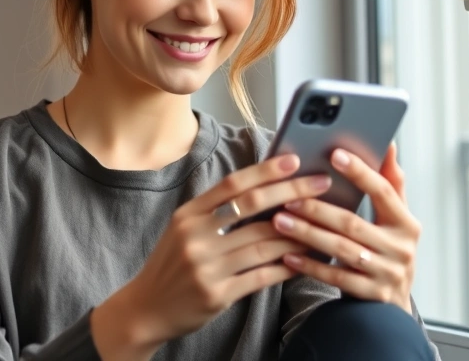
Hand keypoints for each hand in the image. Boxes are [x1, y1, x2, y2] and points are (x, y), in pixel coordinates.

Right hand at [90, 154, 332, 359]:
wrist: (147, 307)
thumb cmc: (172, 263)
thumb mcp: (183, 228)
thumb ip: (215, 211)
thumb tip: (263, 189)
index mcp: (188, 214)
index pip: (232, 184)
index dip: (266, 171)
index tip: (294, 161)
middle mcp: (196, 236)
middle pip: (253, 208)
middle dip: (292, 193)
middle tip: (321, 185)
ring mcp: (206, 267)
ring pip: (263, 244)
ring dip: (297, 233)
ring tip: (321, 225)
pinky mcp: (217, 294)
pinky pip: (260, 277)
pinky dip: (285, 267)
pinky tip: (303, 261)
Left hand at [271, 144, 419, 313]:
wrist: (391, 307)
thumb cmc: (387, 251)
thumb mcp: (395, 220)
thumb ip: (390, 184)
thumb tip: (388, 143)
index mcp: (407, 223)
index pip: (383, 191)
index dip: (360, 172)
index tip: (334, 154)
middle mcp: (401, 248)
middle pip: (353, 223)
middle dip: (317, 209)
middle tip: (287, 197)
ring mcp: (387, 274)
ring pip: (341, 249)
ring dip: (307, 234)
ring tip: (279, 220)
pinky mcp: (371, 295)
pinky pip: (335, 277)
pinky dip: (310, 265)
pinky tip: (287, 255)